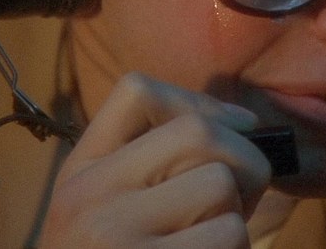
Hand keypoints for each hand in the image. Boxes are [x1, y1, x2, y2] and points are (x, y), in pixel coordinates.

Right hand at [38, 72, 271, 247]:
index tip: (238, 128)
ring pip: (220, 187)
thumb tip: (244, 125)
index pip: (136, 92)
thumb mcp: (105, 206)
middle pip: (199, 134)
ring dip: (236, 218)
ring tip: (213, 243)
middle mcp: (90, 198)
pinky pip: (228, 237)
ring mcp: (118, 239)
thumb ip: (152, 163)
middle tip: (244, 196)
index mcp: (81, 172)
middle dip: (243, 159)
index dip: (203, 102)